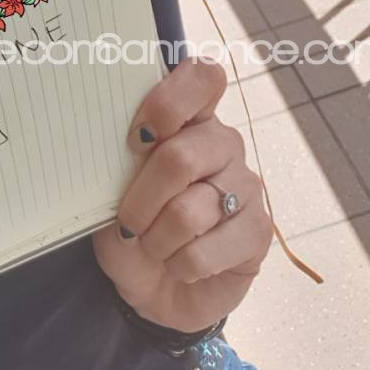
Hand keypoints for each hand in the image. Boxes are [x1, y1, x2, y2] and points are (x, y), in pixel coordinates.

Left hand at [91, 57, 272, 333]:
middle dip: (140, 200)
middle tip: (128, 223)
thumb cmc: (134, 232)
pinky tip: (181, 265)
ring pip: (189, 211)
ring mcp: (246, 187)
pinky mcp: (258, 232)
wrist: (156, 291)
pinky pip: (205, 251)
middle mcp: (223, 146)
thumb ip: (117, 167)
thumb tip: (115, 153)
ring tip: (153, 247)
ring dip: (156, 240)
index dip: (168, 102)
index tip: (136, 138)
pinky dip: (178, 265)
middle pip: (181, 156)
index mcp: (189, 121)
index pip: (203, 78)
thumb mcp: (112, 196)